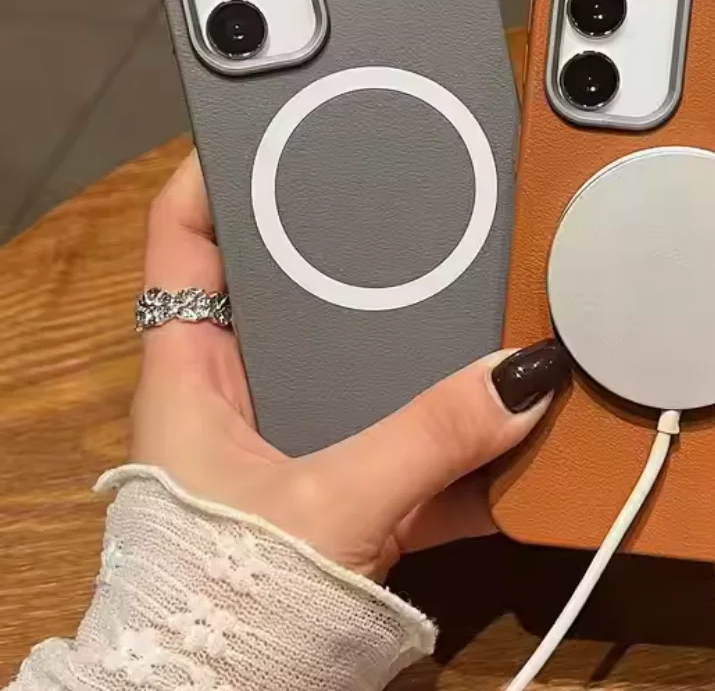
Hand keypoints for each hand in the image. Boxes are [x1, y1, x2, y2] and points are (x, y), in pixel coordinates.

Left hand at [131, 151, 569, 579]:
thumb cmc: (234, 593)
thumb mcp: (329, 503)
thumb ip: (427, 438)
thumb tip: (525, 376)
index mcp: (195, 369)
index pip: (185, 238)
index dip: (218, 171)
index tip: (279, 125)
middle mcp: (243, 391)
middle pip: (293, 286)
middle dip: (350, 246)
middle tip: (416, 195)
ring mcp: (299, 440)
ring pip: (360, 362)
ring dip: (417, 340)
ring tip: (477, 284)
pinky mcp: (347, 486)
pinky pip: (404, 432)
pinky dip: (450, 425)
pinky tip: (504, 403)